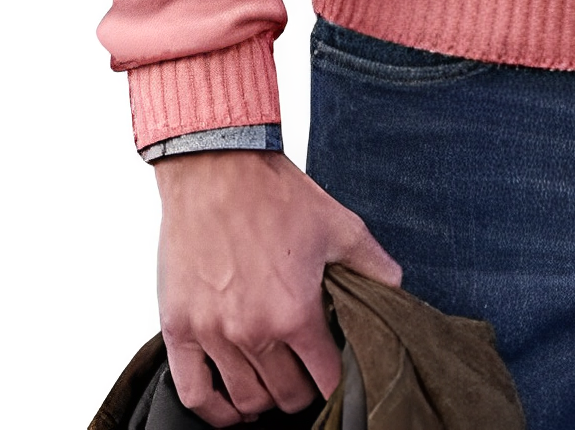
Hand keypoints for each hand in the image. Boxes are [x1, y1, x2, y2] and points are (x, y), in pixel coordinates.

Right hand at [153, 149, 401, 425]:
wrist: (217, 170)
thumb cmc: (274, 195)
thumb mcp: (338, 225)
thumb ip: (372, 263)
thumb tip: (395, 287)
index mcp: (296, 313)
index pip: (326, 379)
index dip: (337, 380)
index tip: (337, 371)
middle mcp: (253, 332)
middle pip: (286, 396)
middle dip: (303, 391)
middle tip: (307, 374)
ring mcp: (213, 334)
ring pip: (245, 401)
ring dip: (264, 400)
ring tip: (274, 383)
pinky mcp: (179, 328)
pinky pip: (192, 393)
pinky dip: (213, 410)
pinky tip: (229, 404)